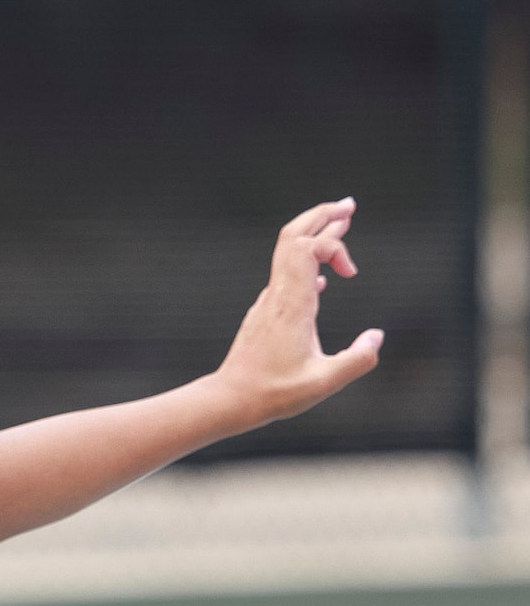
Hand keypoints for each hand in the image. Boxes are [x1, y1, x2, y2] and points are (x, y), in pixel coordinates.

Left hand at [209, 198, 383, 426]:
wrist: (229, 400)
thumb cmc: (273, 394)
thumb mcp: (323, 383)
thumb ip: (357, 360)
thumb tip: (377, 336)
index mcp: (292, 304)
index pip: (308, 248)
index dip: (335, 246)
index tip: (352, 273)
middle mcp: (278, 296)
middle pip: (293, 237)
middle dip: (321, 216)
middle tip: (349, 205)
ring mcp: (269, 302)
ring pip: (288, 254)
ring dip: (315, 236)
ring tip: (342, 224)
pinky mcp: (265, 313)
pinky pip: (286, 275)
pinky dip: (307, 263)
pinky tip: (323, 276)